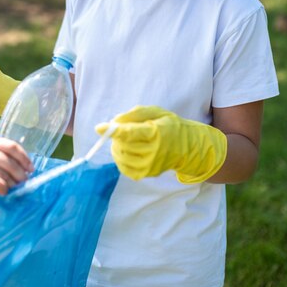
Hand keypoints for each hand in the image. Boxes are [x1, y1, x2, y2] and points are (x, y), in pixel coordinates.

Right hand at [0, 134, 33, 194]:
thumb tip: (3, 164)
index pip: (13, 147)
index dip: (25, 158)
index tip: (31, 168)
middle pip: (12, 163)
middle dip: (21, 175)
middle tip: (25, 183)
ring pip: (5, 174)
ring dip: (13, 183)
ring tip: (15, 190)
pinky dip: (1, 188)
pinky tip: (3, 192)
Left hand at [96, 105, 226, 181]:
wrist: (187, 147)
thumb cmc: (169, 125)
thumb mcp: (155, 112)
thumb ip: (134, 114)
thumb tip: (114, 121)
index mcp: (156, 133)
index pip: (130, 134)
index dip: (112, 131)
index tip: (99, 127)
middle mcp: (153, 151)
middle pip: (122, 145)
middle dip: (115, 137)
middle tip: (121, 130)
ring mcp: (150, 165)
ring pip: (121, 156)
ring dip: (117, 147)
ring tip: (126, 140)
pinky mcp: (146, 174)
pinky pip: (124, 167)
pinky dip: (120, 157)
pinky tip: (128, 150)